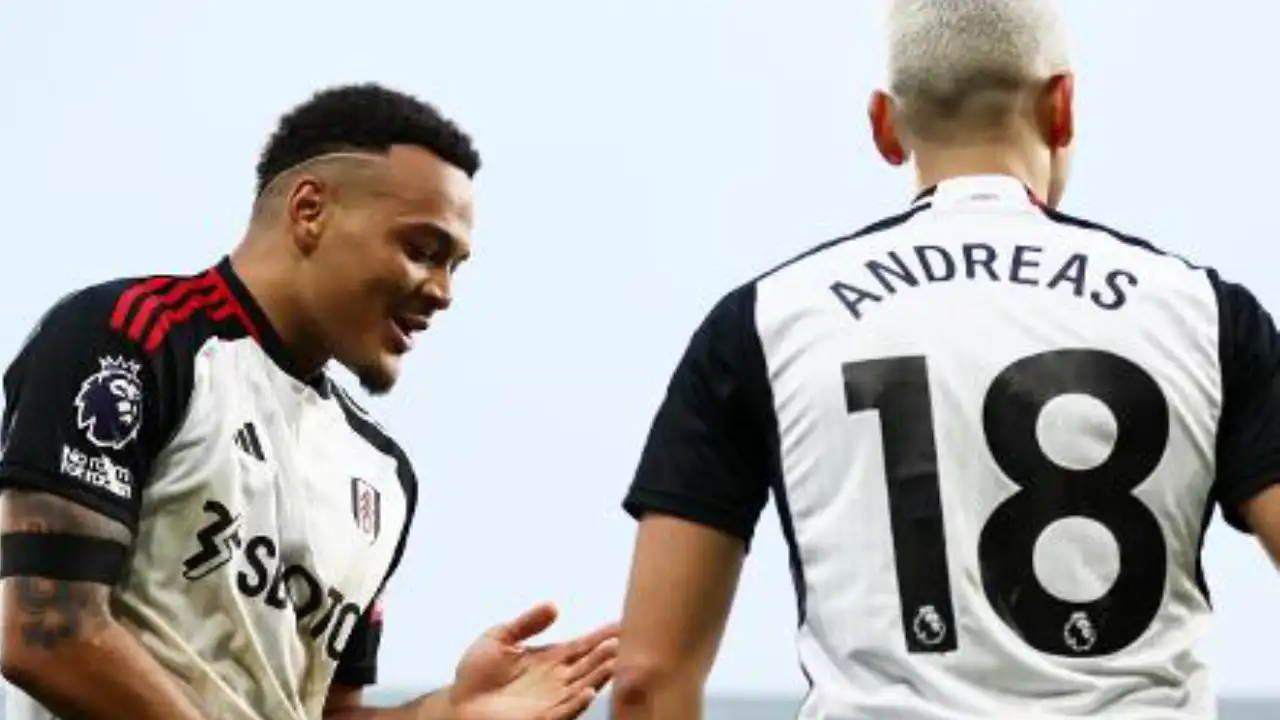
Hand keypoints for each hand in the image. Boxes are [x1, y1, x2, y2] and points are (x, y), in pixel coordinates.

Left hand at [449, 602, 618, 719]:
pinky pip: (564, 711)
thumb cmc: (475, 676)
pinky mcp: (541, 718)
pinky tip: (588, 691)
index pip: (583, 645)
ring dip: (601, 674)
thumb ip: (527, 622)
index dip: (603, 635)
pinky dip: (577, 702)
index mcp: (550, 659)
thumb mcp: (499, 638)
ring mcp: (552, 700)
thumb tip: (554, 605)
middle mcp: (557, 679)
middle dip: (609, 651)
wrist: (458, 706)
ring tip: (616, 659)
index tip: (624, 623)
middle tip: (627, 638)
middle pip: (590, 663)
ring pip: (584, 685)